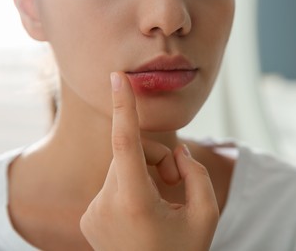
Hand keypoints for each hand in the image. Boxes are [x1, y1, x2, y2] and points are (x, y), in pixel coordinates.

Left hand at [80, 72, 218, 250]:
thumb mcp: (206, 214)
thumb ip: (195, 173)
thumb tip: (176, 152)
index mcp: (135, 203)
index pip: (125, 143)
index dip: (123, 107)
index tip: (117, 78)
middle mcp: (105, 205)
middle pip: (129, 154)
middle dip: (156, 157)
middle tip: (176, 182)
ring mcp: (93, 213)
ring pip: (120, 167)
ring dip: (145, 172)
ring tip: (163, 199)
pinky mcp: (89, 217)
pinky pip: (113, 183)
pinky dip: (132, 185)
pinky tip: (145, 210)